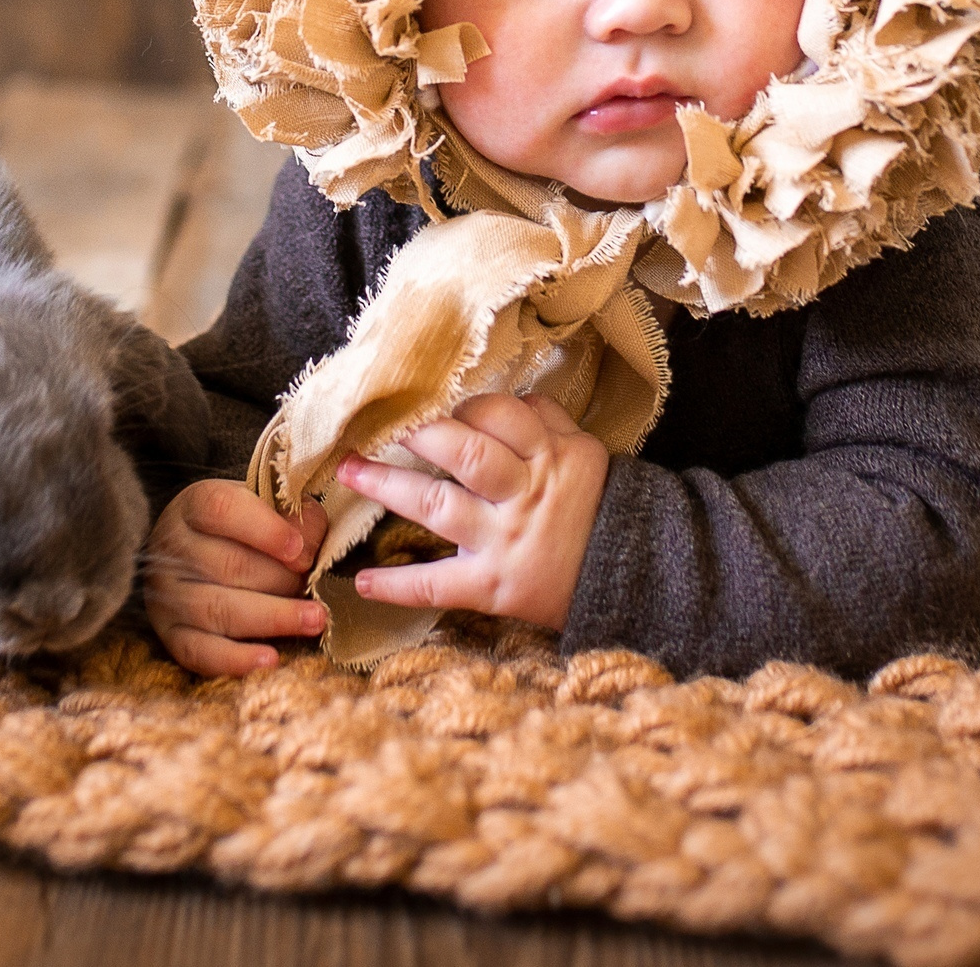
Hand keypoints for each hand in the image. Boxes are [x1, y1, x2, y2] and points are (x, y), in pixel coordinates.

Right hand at [144, 478, 328, 675]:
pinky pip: (199, 652)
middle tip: (316, 586)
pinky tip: (270, 658)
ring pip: (219, 609)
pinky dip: (235, 660)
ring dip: (273, 617)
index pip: (222, 510)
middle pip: (228, 566)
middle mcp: (173, 548)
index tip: (299, 550)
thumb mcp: (264, 506)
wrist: (192, 552)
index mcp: (195, 505)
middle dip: (282, 579)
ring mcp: (168, 594)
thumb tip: (309, 547)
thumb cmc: (242, 527)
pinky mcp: (170, 634)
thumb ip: (293, 516)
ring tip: (315, 620)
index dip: (265, 530)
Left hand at [335, 390, 608, 628]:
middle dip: (415, 433)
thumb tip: (511, 392)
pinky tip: (362, 581)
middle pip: (463, 453)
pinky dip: (399, 586)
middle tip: (375, 421)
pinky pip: (439, 585)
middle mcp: (523, 494)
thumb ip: (547, 420)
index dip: (459, 405)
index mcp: (548, 456)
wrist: (632, 578)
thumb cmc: (598, 507)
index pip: (498, 415)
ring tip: (348, 470)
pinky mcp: (492, 586)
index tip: (429, 400)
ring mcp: (503, 541)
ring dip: (386, 486)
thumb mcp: (584, 452)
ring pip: (437, 506)